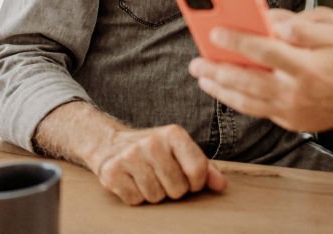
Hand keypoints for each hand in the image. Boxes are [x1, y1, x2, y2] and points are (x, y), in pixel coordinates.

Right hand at [84, 124, 226, 204]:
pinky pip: (135, 200)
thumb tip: (221, 186)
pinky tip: (132, 181)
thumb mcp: (180, 151)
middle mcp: (152, 142)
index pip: (198, 170)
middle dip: (173, 189)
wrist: (111, 143)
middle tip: (163, 177)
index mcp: (174, 133)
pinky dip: (136, 196)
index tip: (190, 180)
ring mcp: (130, 156)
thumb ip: (204, 167)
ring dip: (154, 193)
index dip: (197, 183)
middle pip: (177, 188)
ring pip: (156, 197)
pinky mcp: (112, 171)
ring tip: (147, 177)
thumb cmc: (155, 151)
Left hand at [188, 15, 332, 132]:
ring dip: (221, 89)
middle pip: (248, 80)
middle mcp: (295, 91)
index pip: (265, 51)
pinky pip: (257, 111)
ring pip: (247, 101)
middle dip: (218, 70)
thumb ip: (305, 29)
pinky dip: (237, 101)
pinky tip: (225, 91)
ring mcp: (291, 110)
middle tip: (195, 63)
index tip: (215, 33)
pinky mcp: (289, 121)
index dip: (238, 41)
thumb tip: (277, 23)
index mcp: (306, 67)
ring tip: (202, 78)